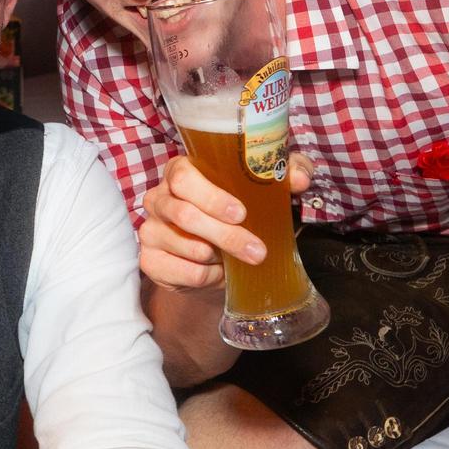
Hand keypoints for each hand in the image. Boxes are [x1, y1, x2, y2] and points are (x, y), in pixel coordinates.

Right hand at [139, 153, 313, 292]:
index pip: (182, 177)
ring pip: (186, 246)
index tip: (242, 214)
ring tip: (235, 259)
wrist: (219, 256)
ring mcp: (150, 230)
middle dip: (225, 235)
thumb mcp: (266, 187)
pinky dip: (205, 276)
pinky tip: (217, 270)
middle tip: (256, 250)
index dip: (211, 197)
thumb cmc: (240, 211)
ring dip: (218, 257)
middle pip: (183, 214)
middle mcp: (159, 198)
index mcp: (180, 172)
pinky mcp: (150, 261)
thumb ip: (286, 172)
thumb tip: (298, 179)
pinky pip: (180, 272)